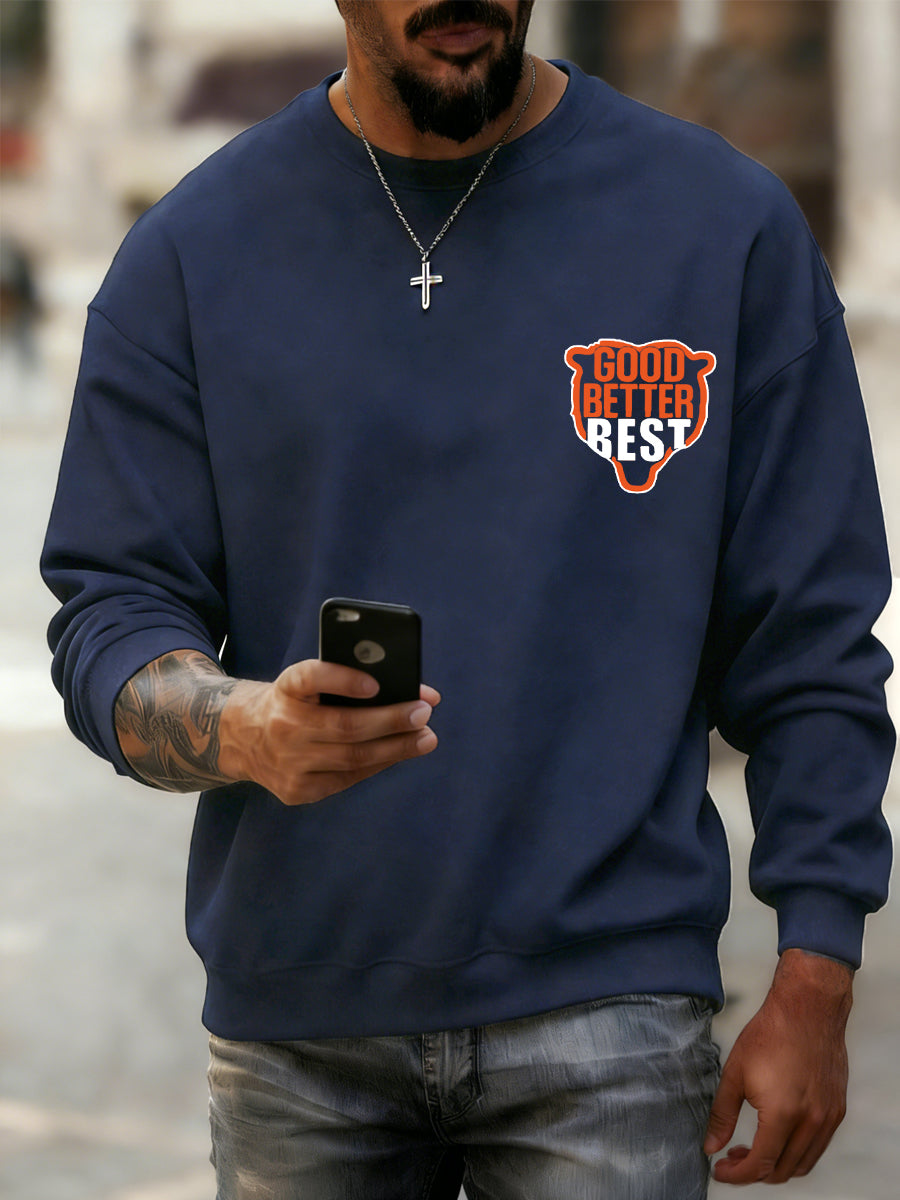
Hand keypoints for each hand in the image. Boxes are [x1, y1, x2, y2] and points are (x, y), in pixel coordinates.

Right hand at [218, 658, 439, 805]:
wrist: (245, 738)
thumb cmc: (296, 702)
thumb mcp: (307, 682)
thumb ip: (346, 680)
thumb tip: (411, 690)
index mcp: (286, 688)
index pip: (311, 678)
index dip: (343, 680)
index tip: (375, 684)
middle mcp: (283, 724)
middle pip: (345, 726)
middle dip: (391, 720)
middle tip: (424, 713)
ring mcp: (288, 762)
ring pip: (352, 758)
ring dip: (396, 748)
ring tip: (425, 738)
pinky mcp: (297, 790)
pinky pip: (347, 779)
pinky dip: (377, 765)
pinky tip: (398, 754)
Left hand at [704, 948, 852, 1184]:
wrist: (807, 1009)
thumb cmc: (771, 1034)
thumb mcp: (735, 1073)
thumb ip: (722, 1115)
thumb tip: (712, 1146)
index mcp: (782, 1114)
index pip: (760, 1164)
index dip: (737, 1174)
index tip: (720, 1168)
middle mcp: (810, 1122)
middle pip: (782, 1170)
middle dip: (754, 1171)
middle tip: (733, 1156)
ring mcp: (828, 1118)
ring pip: (802, 1163)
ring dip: (776, 1164)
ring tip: (753, 1148)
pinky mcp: (837, 1110)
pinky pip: (817, 1147)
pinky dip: (796, 1152)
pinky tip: (778, 1135)